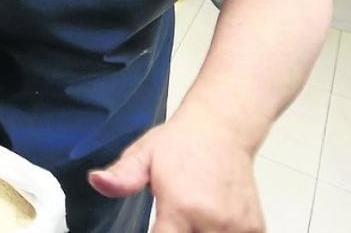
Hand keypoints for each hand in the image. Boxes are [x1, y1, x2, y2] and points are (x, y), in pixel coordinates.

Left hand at [88, 113, 263, 231]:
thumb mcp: (142, 155)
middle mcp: (212, 221)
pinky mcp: (254, 228)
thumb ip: (121, 177)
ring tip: (189, 221)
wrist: (222, 128)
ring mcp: (237, 226)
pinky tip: (209, 224)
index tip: (155, 229)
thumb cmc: (180, 143)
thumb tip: (96, 181)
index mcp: (181, 208)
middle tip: (170, 223)